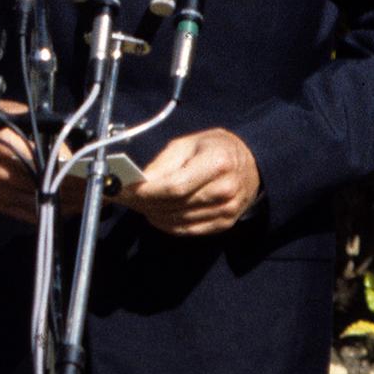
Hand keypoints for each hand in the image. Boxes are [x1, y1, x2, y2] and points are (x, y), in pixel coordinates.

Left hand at [121, 129, 259, 235]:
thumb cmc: (215, 149)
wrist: (252, 164)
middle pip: (174, 205)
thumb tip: (137, 182)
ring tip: (135, 204)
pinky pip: (187, 230)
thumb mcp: (188, 143)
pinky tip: (154, 214)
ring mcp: (226, 210)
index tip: (124, 190)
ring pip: (177, 220)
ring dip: (151, 214)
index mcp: (216, 163)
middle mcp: (224, 190)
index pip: (175, 187)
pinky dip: (166, 224)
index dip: (147, 192)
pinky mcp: (224, 223)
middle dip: (143, 203)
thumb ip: (163, 163)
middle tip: (121, 197)